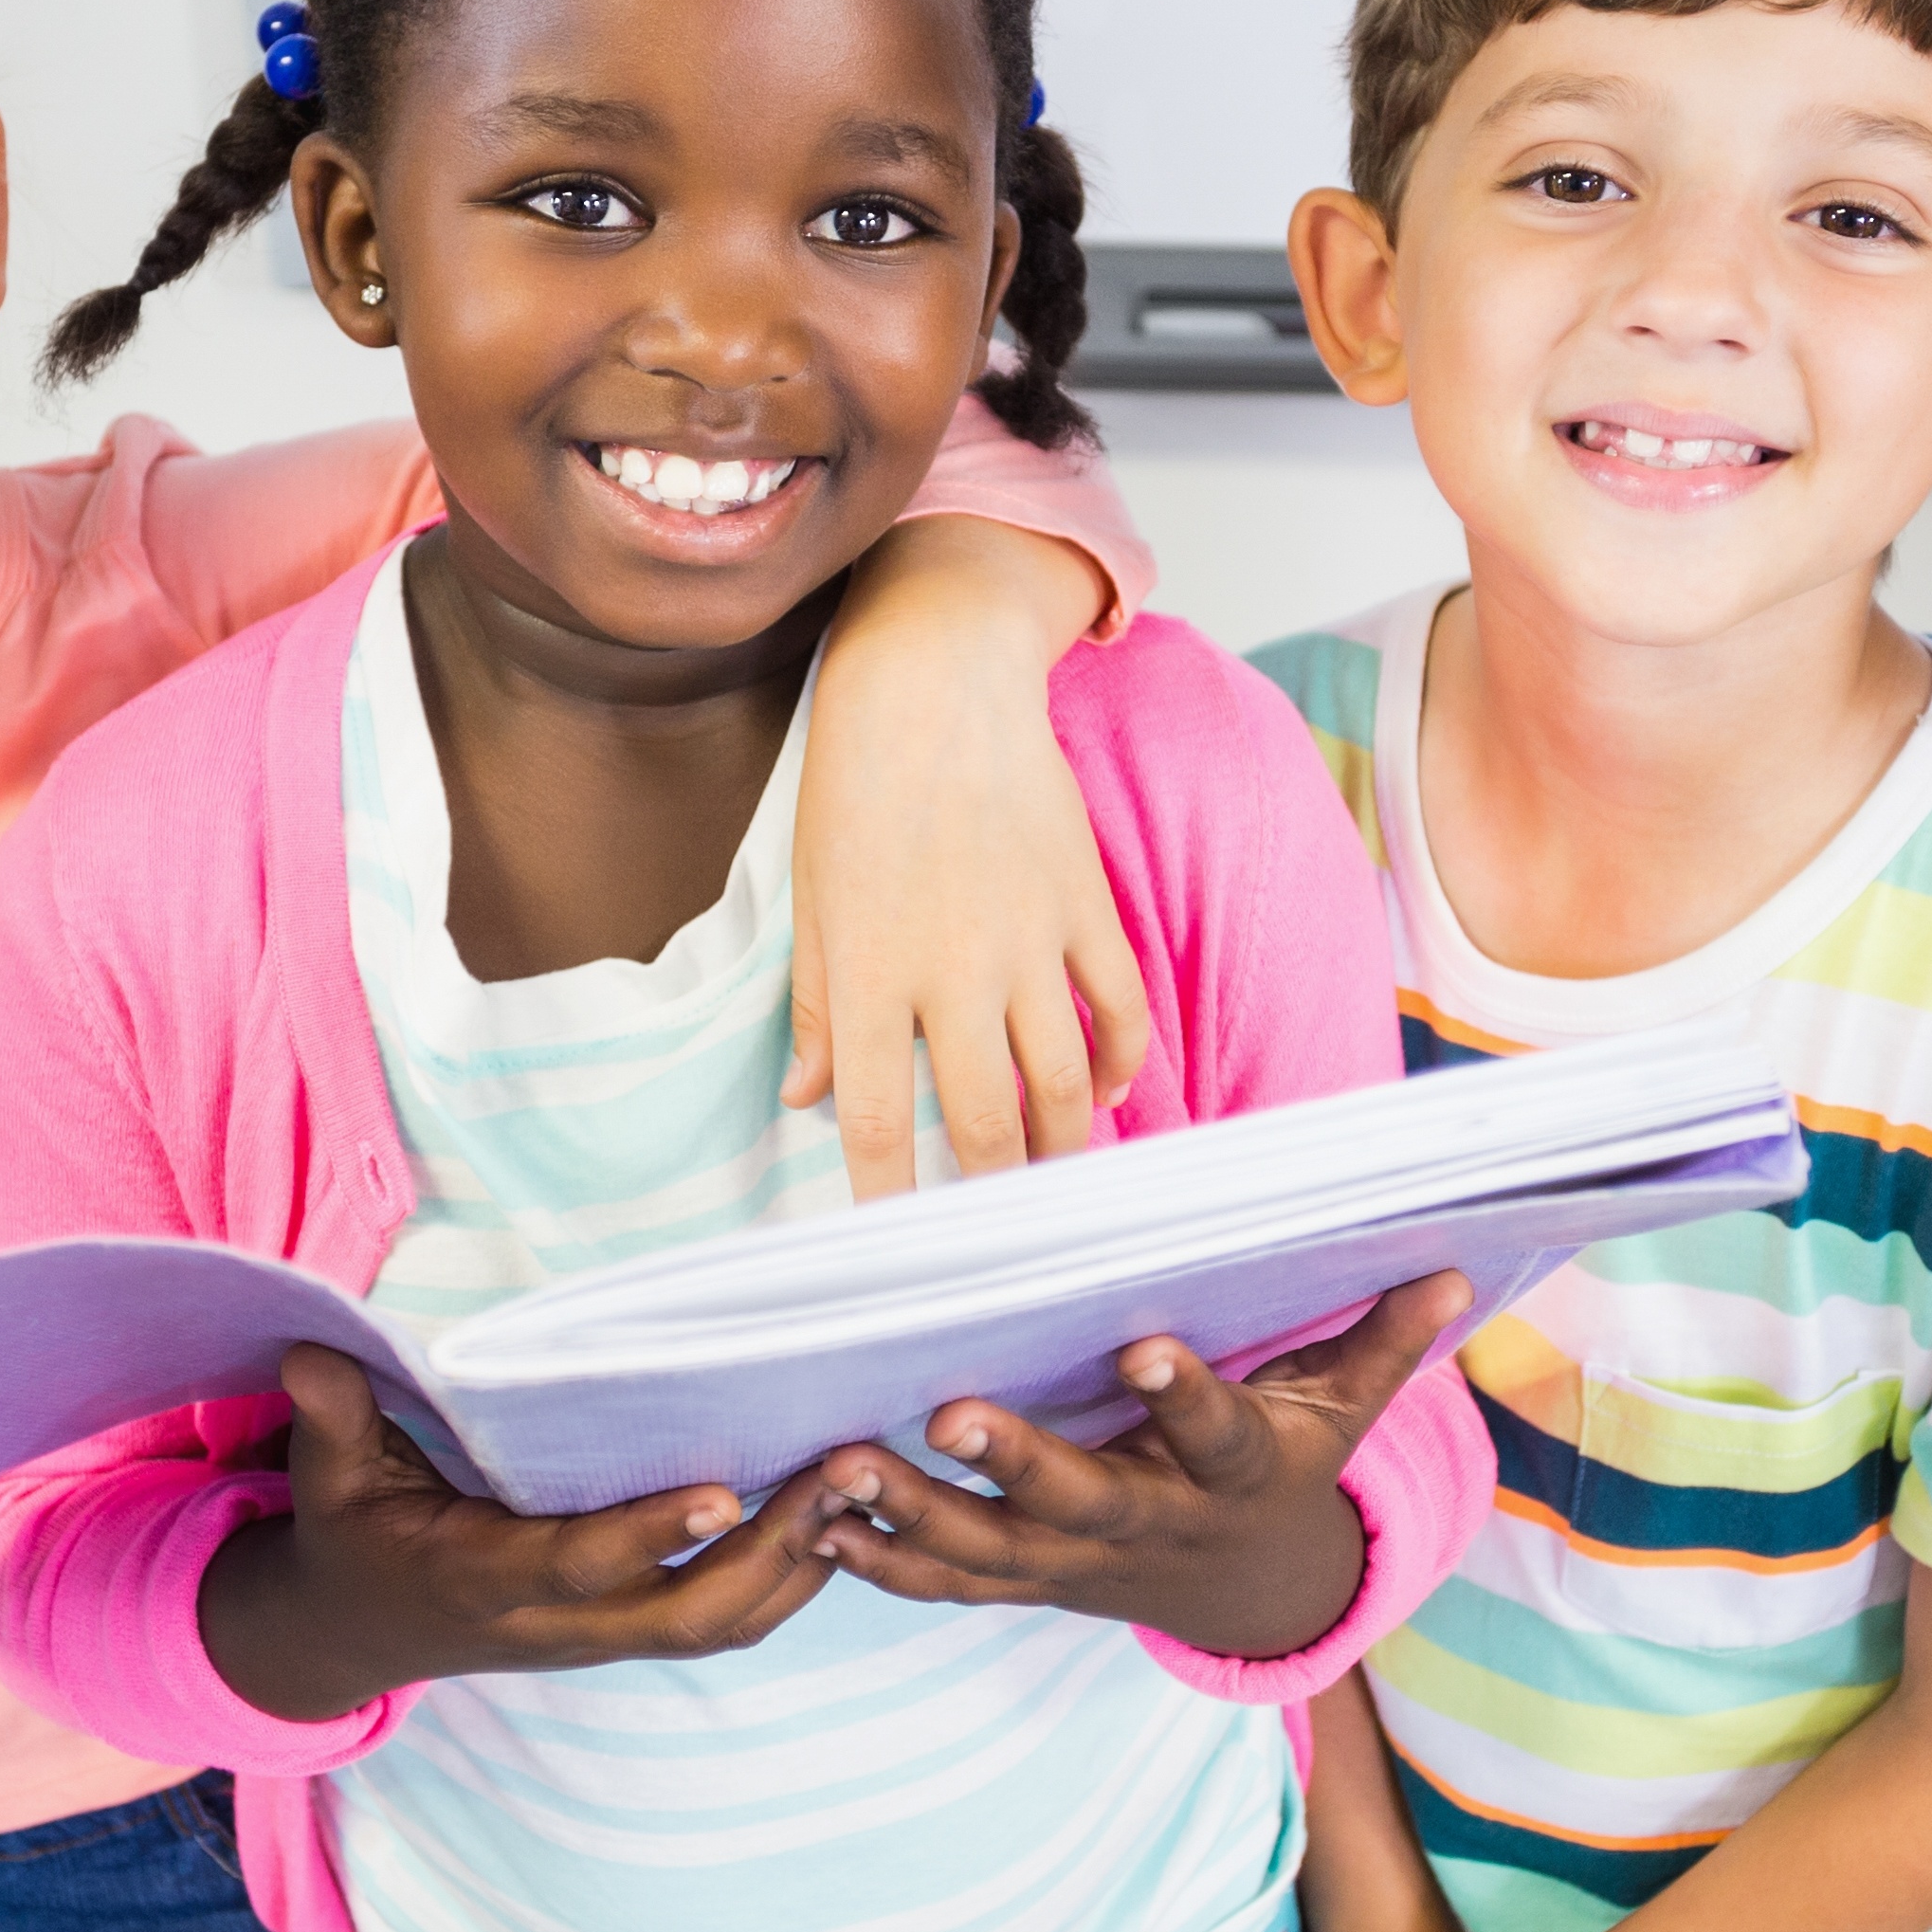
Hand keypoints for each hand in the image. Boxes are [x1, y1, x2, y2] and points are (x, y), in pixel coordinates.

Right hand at [198, 1346, 859, 1720]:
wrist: (355, 1632)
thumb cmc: (351, 1534)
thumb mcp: (328, 1478)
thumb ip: (331, 1417)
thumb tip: (307, 1352)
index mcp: (482, 1580)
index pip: (580, 1565)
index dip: (651, 1534)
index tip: (724, 1492)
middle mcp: (556, 1623)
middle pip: (687, 1617)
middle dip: (775, 1553)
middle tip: (844, 1470)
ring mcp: (599, 1636)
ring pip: (722, 1626)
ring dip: (803, 1563)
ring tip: (866, 1479)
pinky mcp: (626, 1630)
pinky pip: (726, 1621)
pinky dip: (791, 1579)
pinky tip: (840, 1513)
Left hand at [785, 516, 1152, 1196]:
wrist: (936, 682)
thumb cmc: (856, 786)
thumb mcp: (813, 899)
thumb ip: (820, 1007)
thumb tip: (811, 1100)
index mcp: (873, 975)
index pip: (881, 1125)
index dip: (887, 1202)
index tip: (891, 1249)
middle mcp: (957, 972)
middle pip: (988, 1126)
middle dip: (991, 1197)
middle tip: (992, 1234)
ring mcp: (1032, 942)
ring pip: (1064, 1087)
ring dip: (1062, 1151)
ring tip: (1054, 1187)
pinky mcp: (1087, 906)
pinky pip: (1120, 1012)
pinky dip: (1118, 1066)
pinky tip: (1102, 1095)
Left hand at [808, 1274, 1469, 1658]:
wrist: (1247, 1590)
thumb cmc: (1284, 1466)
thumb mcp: (1341, 1410)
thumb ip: (1383, 1340)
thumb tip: (1452, 1266)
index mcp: (1230, 1474)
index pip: (1212, 1429)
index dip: (1184, 1393)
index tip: (1146, 1344)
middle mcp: (1149, 1525)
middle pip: (1080, 1502)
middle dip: (1016, 1465)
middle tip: (951, 1413)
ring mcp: (1079, 1565)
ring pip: (992, 1553)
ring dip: (913, 1515)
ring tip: (844, 1467)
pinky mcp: (1026, 1584)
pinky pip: (948, 1585)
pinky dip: (881, 1563)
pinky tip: (817, 1525)